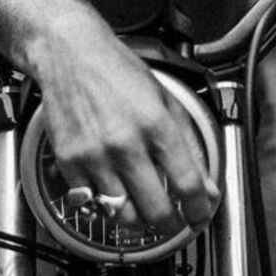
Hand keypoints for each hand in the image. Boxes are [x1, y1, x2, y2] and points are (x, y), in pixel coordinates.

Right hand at [31, 11, 219, 233]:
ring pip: (123, 216)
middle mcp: (125, 143)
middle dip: (171, 224)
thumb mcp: (164, 97)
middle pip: (156, 211)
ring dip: (138, 219)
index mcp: (155, 123)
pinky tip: (112, 191)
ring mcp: (94, 155)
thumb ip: (188, 142)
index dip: (199, 210)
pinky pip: (91, 203)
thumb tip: (206, 183)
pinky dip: (104, 204)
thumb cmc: (116, 70)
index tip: (199, 216)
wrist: (69, 52)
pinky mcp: (69, 161)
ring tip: (143, 208)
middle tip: (174, 221)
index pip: (187, 184)